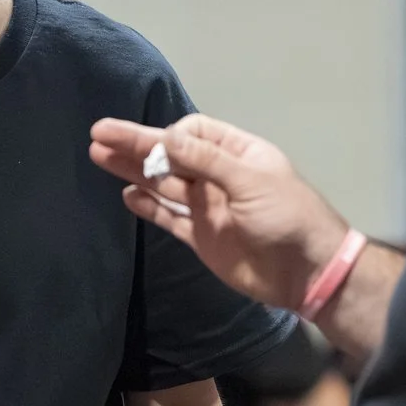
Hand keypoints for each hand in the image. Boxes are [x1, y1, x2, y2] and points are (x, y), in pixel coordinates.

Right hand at [88, 114, 349, 310]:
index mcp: (237, 154)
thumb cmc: (288, 217)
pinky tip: (126, 194)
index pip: (194, 133)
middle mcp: (218, 177)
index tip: (159, 147)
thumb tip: (166, 138)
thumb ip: (207, 161)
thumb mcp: (250, 181)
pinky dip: (148, 206)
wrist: (307, 272)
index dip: (171, 136)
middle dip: (137, 144)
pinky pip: (168, 217)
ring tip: (99, 155)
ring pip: (163, 184)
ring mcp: (207, 207)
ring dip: (133, 170)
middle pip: (171, 156)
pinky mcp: (200, 237)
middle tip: (99, 134)